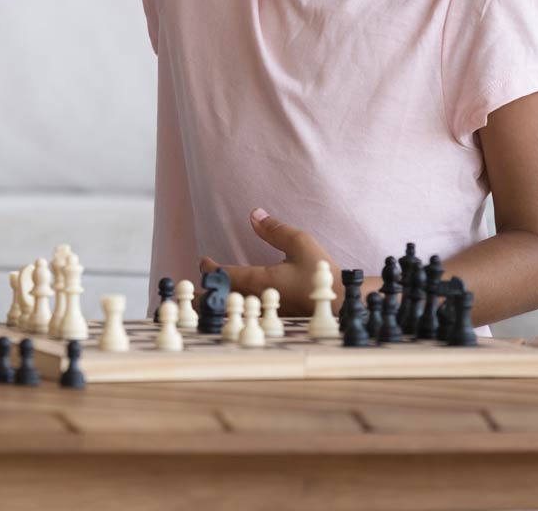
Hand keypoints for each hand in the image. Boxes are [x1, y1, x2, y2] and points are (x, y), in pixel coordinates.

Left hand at [199, 208, 336, 316]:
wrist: (343, 305)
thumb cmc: (321, 274)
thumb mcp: (301, 244)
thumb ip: (275, 229)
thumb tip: (254, 214)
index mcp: (259, 280)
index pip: (223, 274)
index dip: (209, 268)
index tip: (203, 261)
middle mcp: (257, 300)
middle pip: (219, 301)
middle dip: (202, 295)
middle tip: (194, 288)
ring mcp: (265, 314)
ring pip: (230, 314)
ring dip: (214, 307)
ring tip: (204, 302)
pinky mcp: (273, 323)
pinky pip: (245, 319)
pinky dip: (232, 315)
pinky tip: (231, 313)